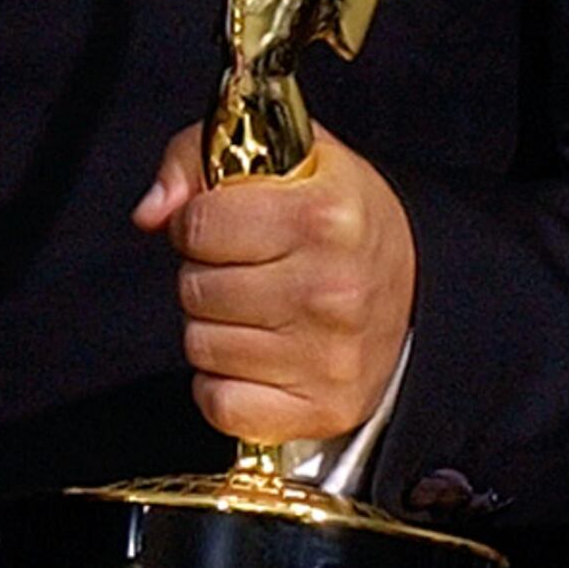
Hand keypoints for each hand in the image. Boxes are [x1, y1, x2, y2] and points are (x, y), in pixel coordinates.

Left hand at [133, 122, 416, 445]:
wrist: (417, 290)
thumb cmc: (339, 221)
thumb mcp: (283, 159)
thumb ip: (197, 159)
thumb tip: (152, 213)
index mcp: (324, 217)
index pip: (199, 224)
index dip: (196, 224)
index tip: (223, 226)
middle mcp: (331, 289)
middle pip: (195, 289)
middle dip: (206, 276)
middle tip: (247, 271)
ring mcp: (330, 357)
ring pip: (200, 346)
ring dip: (213, 329)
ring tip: (258, 310)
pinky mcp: (322, 409)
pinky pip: (220, 403)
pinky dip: (223, 385)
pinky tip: (256, 357)